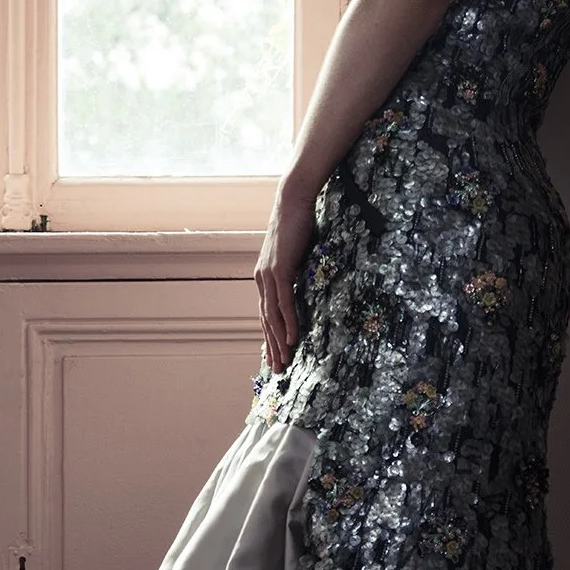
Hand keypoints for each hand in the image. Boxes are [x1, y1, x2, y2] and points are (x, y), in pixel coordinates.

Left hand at [254, 179, 316, 372]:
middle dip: (272, 346)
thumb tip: (306, 282)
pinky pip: (284, 304)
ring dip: (279, 341)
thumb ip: (297, 270)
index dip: (271, 335)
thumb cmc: (298, 223)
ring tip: (285, 362)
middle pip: (266, 320)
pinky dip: (289, 323)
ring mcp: (268, 275)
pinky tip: (293, 340)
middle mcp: (262, 278)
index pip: (266, 313)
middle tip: (278, 369)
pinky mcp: (279, 270)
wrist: (293, 200)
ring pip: (273, 317)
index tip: (277, 353)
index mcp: (264, 276)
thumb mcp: (296, 252)